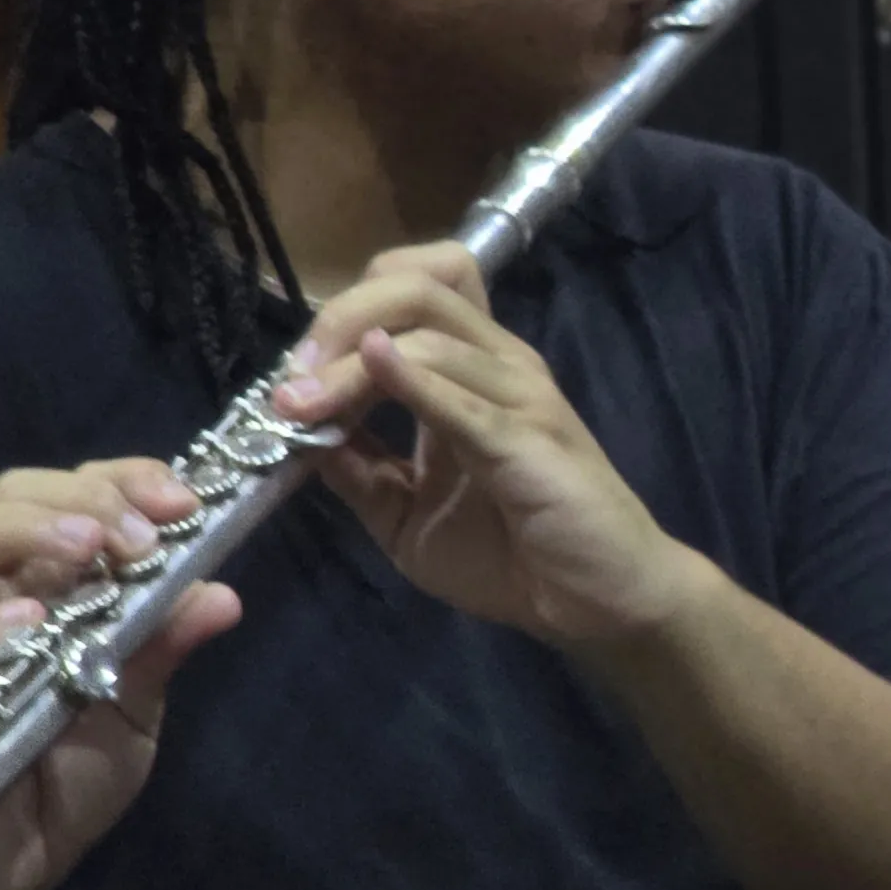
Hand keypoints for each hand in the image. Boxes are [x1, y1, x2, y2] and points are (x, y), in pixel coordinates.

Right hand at [0, 461, 243, 889]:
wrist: (20, 859)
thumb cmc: (75, 773)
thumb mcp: (140, 706)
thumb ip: (167, 647)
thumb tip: (222, 594)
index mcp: (55, 586)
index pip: (71, 496)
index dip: (123, 480)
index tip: (183, 500)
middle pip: (4, 496)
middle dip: (77, 495)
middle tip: (141, 532)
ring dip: (22, 531)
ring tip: (86, 551)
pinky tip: (31, 625)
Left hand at [268, 243, 702, 645]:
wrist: (597, 606)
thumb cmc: (513, 559)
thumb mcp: (406, 516)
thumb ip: (359, 471)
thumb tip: (294, 435)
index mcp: (473, 372)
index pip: (413, 283)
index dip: (343, 313)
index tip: (294, 379)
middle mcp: (501, 364)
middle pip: (415, 283)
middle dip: (338, 318)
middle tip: (293, 381)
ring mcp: (522, 396)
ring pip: (428, 333)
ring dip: (348, 364)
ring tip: (303, 410)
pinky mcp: (529, 440)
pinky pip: (461, 397)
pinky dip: (409, 380)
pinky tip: (372, 374)